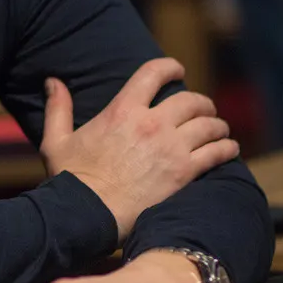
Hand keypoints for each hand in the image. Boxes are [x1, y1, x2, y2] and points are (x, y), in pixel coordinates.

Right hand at [40, 59, 237, 240]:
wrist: (89, 215)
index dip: (170, 67)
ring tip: (219, 130)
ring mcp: (171, 147)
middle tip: (204, 109)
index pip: (154, 72)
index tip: (178, 71)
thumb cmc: (72, 181)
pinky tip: (229, 149)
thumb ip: (58, 108)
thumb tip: (53, 81)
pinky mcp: (184, 172)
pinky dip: (227, 148)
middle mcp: (151, 122)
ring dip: (217, 125)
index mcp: (122, 110)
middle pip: (191, 99)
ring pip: (209, 124)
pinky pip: (217, 152)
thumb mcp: (57, 141)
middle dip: (201, 102)